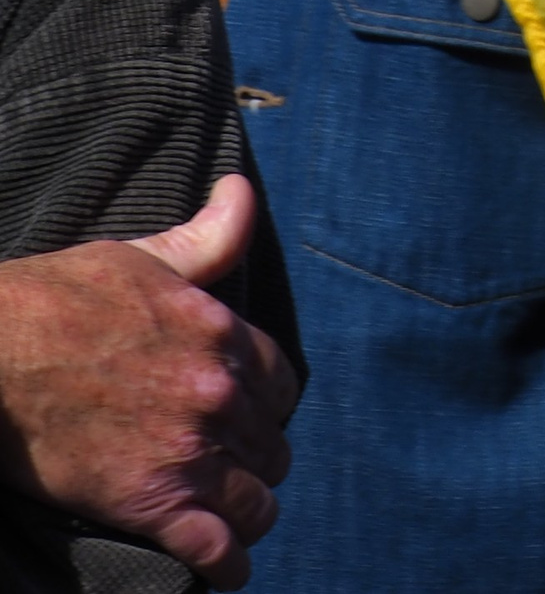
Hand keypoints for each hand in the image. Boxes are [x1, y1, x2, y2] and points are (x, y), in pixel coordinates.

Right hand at [0, 178, 297, 585]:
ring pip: (257, 499)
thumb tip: (241, 192)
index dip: (267, 401)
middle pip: (271, 443)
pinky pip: (214, 548)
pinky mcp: (149, 504)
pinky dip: (227, 564)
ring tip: (237, 517)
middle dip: (257, 456)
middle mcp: (217, 396)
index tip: (249, 413)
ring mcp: (187, 453)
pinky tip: (226, 569)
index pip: (281, 382)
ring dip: (251, 510)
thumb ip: (207, 236)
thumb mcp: (143, 255)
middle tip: (234, 466)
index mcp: (221, 334)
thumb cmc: (60, 299)